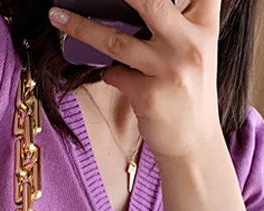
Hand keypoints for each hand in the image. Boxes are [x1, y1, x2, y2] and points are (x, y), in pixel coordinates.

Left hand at [49, 0, 224, 161]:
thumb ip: (175, 23)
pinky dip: (107, 72)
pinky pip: (114, 74)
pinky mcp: (150, 95)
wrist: (194, 143)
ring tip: (58, 16)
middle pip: (151, 1)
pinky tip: (112, 74)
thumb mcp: (193, 50)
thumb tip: (126, 6)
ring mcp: (170, 70)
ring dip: (81, 27)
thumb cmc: (187, 92)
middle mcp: (191, 43)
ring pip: (117, 40)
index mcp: (205, 25)